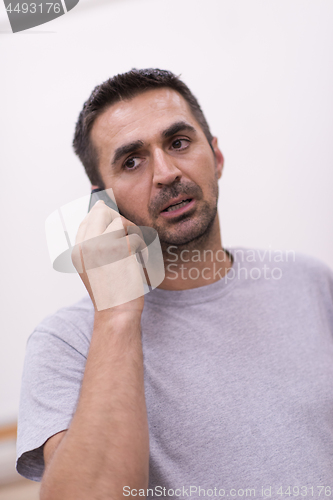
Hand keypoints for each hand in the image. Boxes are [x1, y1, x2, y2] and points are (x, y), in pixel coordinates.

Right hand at [71, 200, 147, 314]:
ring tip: (138, 249)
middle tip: (130, 236)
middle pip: (101, 212)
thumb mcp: (95, 266)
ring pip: (120, 220)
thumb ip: (96, 242)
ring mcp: (101, 247)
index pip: (88, 220)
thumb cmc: (112, 292)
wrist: (117, 312)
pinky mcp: (119, 251)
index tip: (119, 229)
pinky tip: (142, 260)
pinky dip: (143, 247)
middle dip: (119, 219)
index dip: (105, 218)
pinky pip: (135, 236)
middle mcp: (85, 246)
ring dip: (133, 232)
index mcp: (78, 251)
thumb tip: (101, 207)